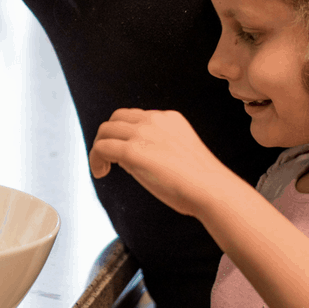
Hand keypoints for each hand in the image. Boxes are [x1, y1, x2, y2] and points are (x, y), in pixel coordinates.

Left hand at [89, 108, 229, 218]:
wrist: (213, 191)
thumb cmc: (200, 183)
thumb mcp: (178, 154)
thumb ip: (154, 148)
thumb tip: (125, 156)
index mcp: (169, 118)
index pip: (134, 117)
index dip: (123, 133)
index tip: (123, 153)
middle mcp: (154, 119)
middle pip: (115, 119)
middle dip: (107, 137)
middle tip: (108, 160)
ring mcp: (143, 133)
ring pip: (105, 130)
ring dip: (98, 148)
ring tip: (101, 168)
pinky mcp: (133, 150)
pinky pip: (102, 147)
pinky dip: (95, 159)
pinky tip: (101, 173)